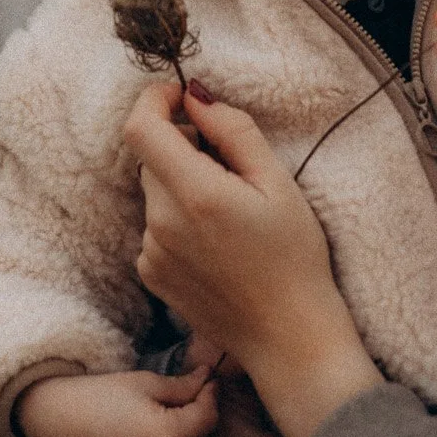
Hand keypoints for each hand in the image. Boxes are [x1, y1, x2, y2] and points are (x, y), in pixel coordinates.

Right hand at [16, 366, 217, 436]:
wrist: (57, 421)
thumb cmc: (100, 395)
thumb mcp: (146, 383)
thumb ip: (183, 386)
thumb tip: (208, 378)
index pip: (207, 417)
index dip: (211, 396)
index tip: (208, 380)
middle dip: (197, 416)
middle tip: (190, 393)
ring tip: (165, 414)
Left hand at [123, 83, 381, 436]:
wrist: (289, 339)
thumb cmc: (295, 259)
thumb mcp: (277, 183)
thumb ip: (233, 131)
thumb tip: (196, 96)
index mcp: (195, 195)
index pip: (141, 128)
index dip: (155, 100)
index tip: (183, 97)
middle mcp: (161, 224)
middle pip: (151, 158)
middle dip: (181, 145)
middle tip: (229, 162)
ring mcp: (151, 253)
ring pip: (154, 191)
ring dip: (180, 182)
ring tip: (229, 209)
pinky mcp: (151, 274)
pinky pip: (154, 224)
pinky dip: (177, 217)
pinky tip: (216, 240)